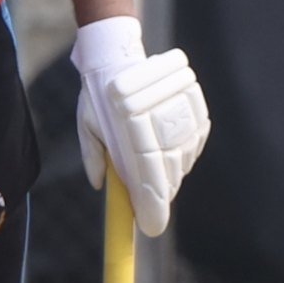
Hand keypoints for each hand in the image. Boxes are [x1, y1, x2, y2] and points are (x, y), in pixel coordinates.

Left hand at [70, 17, 209, 231]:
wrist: (122, 55)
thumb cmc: (98, 94)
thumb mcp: (86, 124)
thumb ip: (93, 157)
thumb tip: (101, 186)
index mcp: (131, 128)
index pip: (149, 177)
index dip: (151, 207)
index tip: (150, 227)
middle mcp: (161, 122)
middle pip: (168, 175)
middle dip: (158, 197)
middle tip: (149, 210)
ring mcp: (183, 117)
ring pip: (182, 163)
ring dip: (170, 176)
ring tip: (154, 173)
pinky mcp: (197, 113)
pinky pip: (192, 149)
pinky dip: (182, 159)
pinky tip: (168, 155)